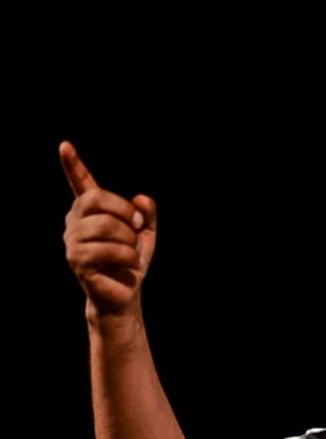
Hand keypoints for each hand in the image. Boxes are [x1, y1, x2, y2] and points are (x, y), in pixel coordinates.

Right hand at [60, 140, 156, 315]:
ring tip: (131, 253)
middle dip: (125, 212)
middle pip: (98, 199)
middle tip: (138, 227)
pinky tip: (129, 266)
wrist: (126, 292)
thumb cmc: (131, 259)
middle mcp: (76, 222)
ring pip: (106, 226)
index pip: (81, 184)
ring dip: (129, 240)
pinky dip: (128, 256)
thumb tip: (141, 200)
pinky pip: (108, 250)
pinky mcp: (77, 261)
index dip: (73, 165)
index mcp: (91, 211)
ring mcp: (73, 242)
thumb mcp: (146, 231)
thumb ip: (147, 211)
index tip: (65, 145)